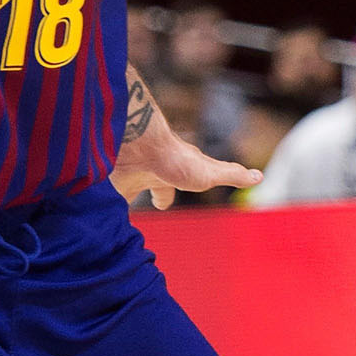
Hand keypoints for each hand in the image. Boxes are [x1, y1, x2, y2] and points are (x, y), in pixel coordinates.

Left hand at [112, 68, 261, 209]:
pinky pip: (103, 193)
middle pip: (151, 184)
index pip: (175, 185)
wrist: (139, 144)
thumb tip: (259, 176)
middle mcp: (150, 171)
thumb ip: (231, 174)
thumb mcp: (209, 172)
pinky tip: (95, 211)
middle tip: (154, 201)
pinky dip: (101, 203)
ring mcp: (128, 174)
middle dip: (153, 190)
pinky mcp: (109, 179)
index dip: (170, 194)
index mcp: (174, 173)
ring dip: (123, 197)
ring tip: (116, 211)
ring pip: (125, 187)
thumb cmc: (175, 158)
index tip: (166, 200)